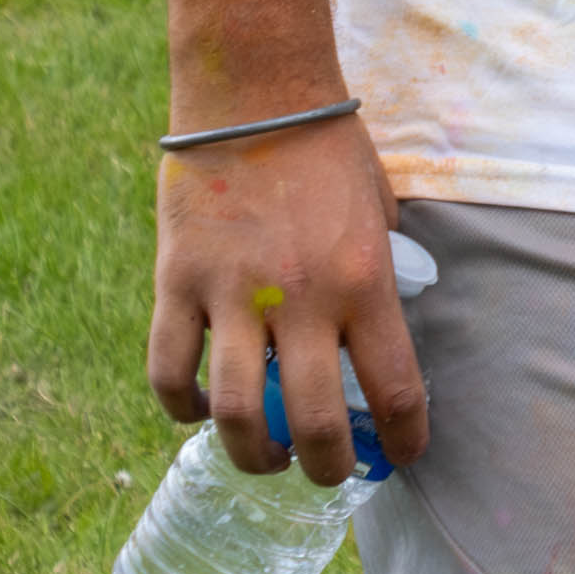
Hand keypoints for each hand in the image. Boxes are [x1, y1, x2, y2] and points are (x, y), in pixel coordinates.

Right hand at [146, 112, 420, 485]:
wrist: (255, 98)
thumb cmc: (329, 151)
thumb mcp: (381, 214)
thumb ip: (377, 275)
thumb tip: (369, 335)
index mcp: (366, 281)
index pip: (395, 386)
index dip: (404, 436)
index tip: (406, 455)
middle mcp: (302, 299)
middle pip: (312, 420)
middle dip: (324, 466)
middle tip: (327, 475)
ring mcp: (232, 296)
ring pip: (234, 412)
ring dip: (249, 453)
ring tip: (263, 459)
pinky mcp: (176, 285)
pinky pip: (168, 371)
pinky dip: (180, 406)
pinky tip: (196, 413)